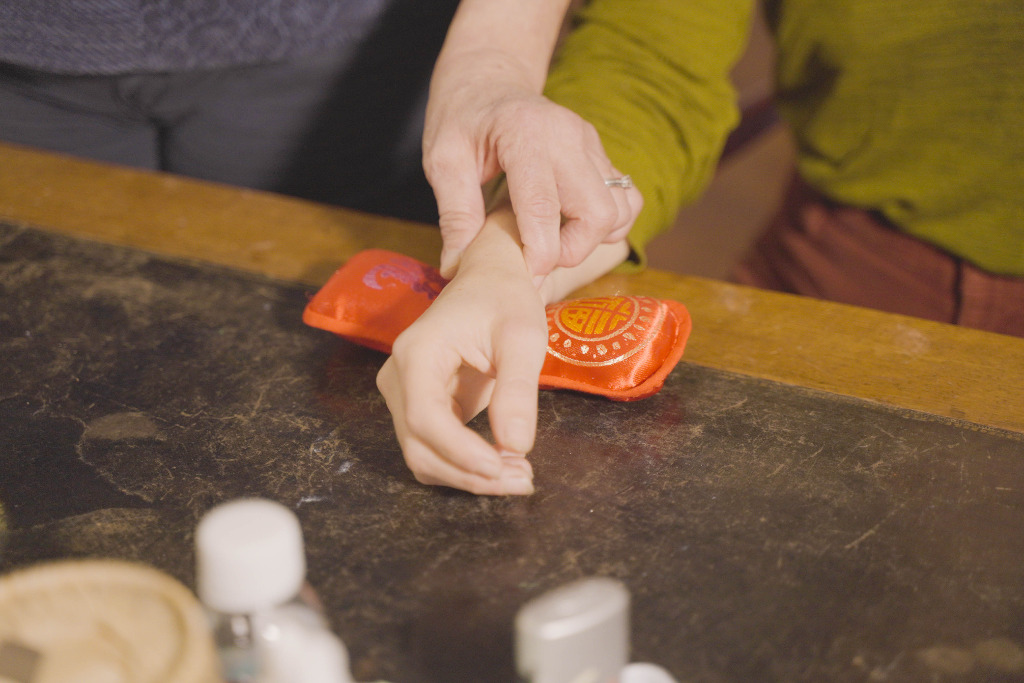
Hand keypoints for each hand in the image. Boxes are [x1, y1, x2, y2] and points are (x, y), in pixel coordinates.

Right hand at [376, 217, 548, 494]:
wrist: (490, 283)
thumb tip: (515, 446)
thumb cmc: (506, 301)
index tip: (503, 468)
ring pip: (423, 456)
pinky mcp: (419, 408)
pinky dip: (465, 467)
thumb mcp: (522, 338)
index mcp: (416, 353)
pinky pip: (434, 450)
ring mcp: (404, 396)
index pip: (424, 418)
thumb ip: (517, 390)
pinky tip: (502, 465)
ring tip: (518, 475)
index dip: (461, 452)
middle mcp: (398, 377)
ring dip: (468, 477)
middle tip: (523, 480)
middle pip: (419, 446)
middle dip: (470, 474)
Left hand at [424, 50, 642, 279]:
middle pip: (598, 212)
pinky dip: (607, 223)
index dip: (539, 253)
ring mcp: (590, 143)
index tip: (523, 275)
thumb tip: (456, 266)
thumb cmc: (462, 119)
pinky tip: (573, 225)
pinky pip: (626, 198)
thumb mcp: (442, 160)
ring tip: (555, 239)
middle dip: (572, 250)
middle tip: (538, 256)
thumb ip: (455, 213)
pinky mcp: (601, 154)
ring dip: (593, 238)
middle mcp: (568, 136)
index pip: (544, 206)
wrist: (489, 80)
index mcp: (525, 134)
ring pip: (621, 208)